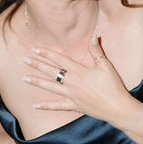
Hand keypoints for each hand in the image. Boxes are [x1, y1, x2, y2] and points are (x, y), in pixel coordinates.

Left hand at [22, 37, 138, 125]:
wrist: (118, 108)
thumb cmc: (113, 86)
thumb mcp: (106, 65)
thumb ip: (97, 51)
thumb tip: (93, 35)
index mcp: (79, 71)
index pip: (59, 60)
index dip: (47, 53)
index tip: (35, 49)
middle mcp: (72, 82)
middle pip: (51, 71)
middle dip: (37, 65)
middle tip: (24, 59)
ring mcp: (71, 95)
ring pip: (50, 87)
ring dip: (37, 82)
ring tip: (24, 78)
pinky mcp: (73, 106)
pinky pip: (57, 106)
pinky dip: (46, 106)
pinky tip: (35, 105)